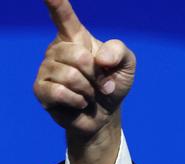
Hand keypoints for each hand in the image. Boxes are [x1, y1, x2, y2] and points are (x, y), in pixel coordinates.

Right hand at [34, 0, 135, 163]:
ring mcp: (46, 69)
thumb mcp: (127, 66)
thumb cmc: (112, 84)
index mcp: (75, 37)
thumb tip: (99, 58)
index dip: (55, 2)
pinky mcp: (41, 89)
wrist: (105, 114)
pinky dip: (78, 101)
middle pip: (78, 56)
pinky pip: (61, 92)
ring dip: (88, 90)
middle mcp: (57, 49)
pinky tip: (79, 103)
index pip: (62, 15)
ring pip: (70, 75)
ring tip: (88, 94)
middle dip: (96, 74)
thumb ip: (119, 51)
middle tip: (97, 83)